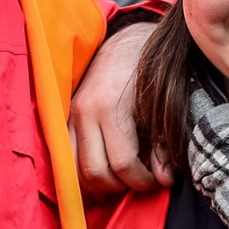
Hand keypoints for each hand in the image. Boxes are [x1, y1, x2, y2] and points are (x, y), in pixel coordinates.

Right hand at [69, 22, 169, 195]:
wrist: (125, 42)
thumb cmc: (150, 72)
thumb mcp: (163, 105)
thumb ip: (163, 144)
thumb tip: (164, 180)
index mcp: (112, 107)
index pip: (122, 163)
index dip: (141, 180)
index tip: (157, 182)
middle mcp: (85, 112)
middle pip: (94, 172)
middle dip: (119, 186)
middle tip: (139, 182)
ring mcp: (70, 115)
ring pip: (74, 169)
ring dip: (96, 184)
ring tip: (121, 181)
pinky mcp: (64, 117)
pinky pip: (66, 156)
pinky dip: (81, 172)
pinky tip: (102, 174)